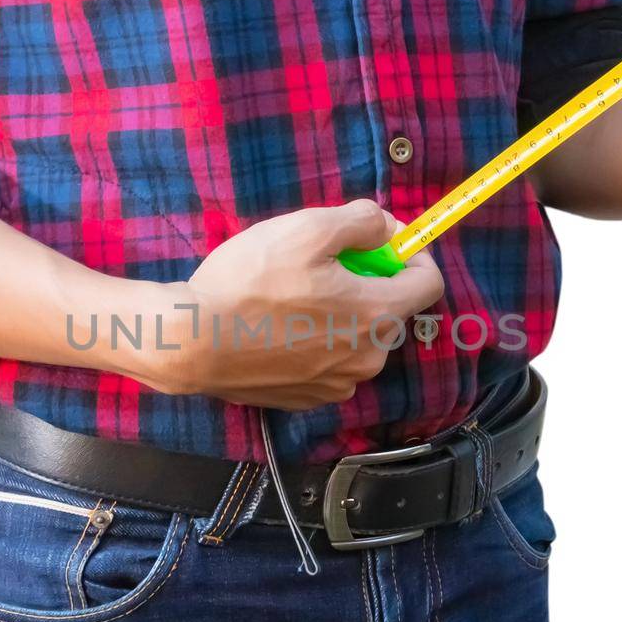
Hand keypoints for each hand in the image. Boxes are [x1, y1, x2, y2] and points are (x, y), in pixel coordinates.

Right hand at [155, 200, 443, 410]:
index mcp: (378, 315)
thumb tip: (384, 228)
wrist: (191, 342)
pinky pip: (329, 362)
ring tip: (293, 295)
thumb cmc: (249, 282)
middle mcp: (369, 358)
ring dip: (340, 313)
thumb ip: (360, 222)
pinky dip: (316, 341)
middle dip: (368, 282)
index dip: (411, 253)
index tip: (382, 239)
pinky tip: (279, 327)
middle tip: (322, 262)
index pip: (429, 282)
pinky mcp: (308, 400)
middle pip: (389, 309)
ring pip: (357, 337)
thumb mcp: (306, 229)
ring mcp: (338, 385)